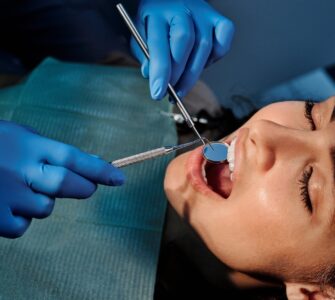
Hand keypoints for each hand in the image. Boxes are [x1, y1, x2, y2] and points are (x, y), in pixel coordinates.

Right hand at [0, 121, 124, 237]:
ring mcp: (5, 195)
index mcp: (28, 146)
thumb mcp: (21, 138)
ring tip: (19, 188)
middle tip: (87, 186)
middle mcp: (19, 170)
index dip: (99, 169)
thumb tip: (89, 163)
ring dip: (41, 201)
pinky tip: (5, 204)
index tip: (119, 179)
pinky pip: (22, 226)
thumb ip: (51, 152)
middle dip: (84, 187)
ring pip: (45, 208)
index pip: (72, 158)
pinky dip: (20, 218)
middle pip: (67, 184)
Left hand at [131, 0, 234, 99]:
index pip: (159, 43)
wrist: (169, 3)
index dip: (160, 72)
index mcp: (157, 12)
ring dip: (193, 74)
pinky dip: (215, 59)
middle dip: (178, 74)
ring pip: (205, 46)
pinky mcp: (219, 21)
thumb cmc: (155, 22)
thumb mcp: (140, 35)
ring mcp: (203, 14)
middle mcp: (182, 9)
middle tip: (171, 93)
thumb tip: (151, 76)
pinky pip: (223, 43)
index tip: (158, 93)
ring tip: (181, 88)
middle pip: (186, 42)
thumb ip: (145, 55)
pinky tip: (201, 65)